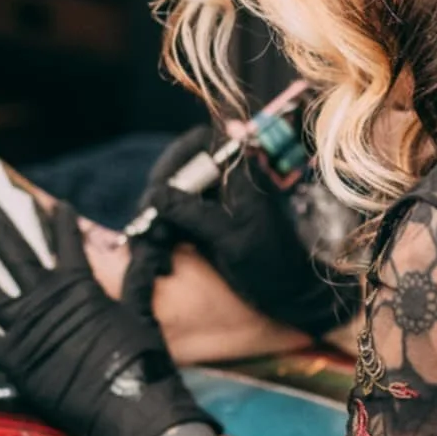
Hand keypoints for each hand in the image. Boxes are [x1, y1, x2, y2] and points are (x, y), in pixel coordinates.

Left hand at [0, 182, 213, 435]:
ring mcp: (25, 327)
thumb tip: (148, 250)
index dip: (53, 217)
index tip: (40, 196)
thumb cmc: (142, 361)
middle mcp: (46, 298)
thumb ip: (136, 279)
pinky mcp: (13, 359)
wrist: (131, 405)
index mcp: (79, 285)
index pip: (63, 239)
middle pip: (9, 246)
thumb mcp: (141, 313)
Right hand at [124, 128, 358, 338]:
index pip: (201, 142)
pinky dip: (163, 227)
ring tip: (155, 237)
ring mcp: (212, 200)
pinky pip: (173, 214)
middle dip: (161, 189)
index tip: (159, 185)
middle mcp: (224, 179)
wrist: (287, 293)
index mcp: (240, 172)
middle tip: (149, 217)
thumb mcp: (230, 238)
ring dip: (158, 212)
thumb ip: (194, 213)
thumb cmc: (269, 263)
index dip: (177, 156)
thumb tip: (155, 195)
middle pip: (178, 166)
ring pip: (171, 192)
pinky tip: (160, 243)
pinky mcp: (202, 222)